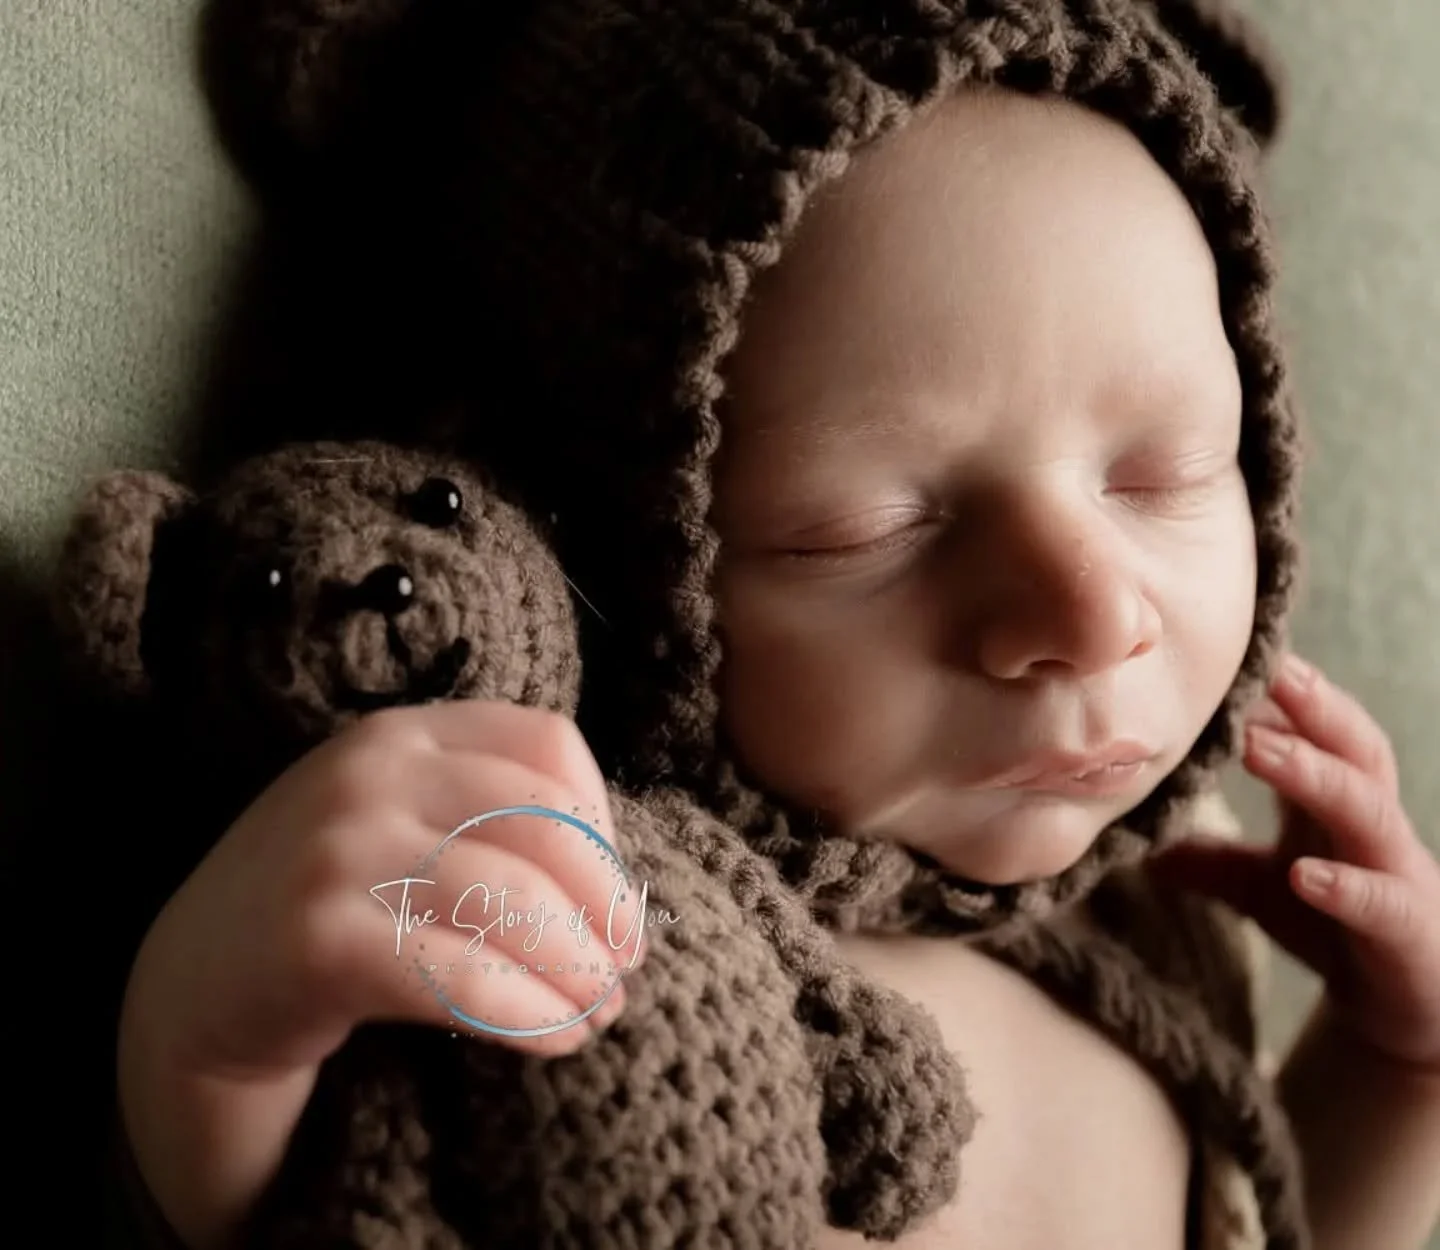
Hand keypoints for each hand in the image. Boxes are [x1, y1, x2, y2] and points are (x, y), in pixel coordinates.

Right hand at [117, 700, 644, 1248]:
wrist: (192, 991)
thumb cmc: (333, 911)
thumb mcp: (407, 833)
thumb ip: (492, 824)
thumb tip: (621, 898)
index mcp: (404, 733)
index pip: (547, 743)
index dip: (603, 822)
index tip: (614, 898)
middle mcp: (369, 769)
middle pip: (542, 820)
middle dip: (604, 904)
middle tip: (623, 969)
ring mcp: (336, 846)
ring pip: (511, 896)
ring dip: (577, 968)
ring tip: (599, 1014)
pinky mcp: (317, 936)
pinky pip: (458, 973)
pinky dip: (526, 1013)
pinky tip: (555, 1041)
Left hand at [1149, 652, 1439, 1075]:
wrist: (1401, 1009)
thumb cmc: (1332, 929)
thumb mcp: (1254, 885)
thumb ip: (1198, 855)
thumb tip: (1124, 829)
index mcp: (1336, 802)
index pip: (1315, 728)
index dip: (1278, 691)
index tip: (1228, 649)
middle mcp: (1373, 825)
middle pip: (1355, 745)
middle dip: (1311, 704)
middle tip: (1260, 668)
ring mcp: (1398, 876)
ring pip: (1369, 810)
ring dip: (1316, 774)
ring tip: (1259, 747)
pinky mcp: (1410, 934)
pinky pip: (1383, 903)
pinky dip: (1347, 885)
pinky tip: (1307, 875)